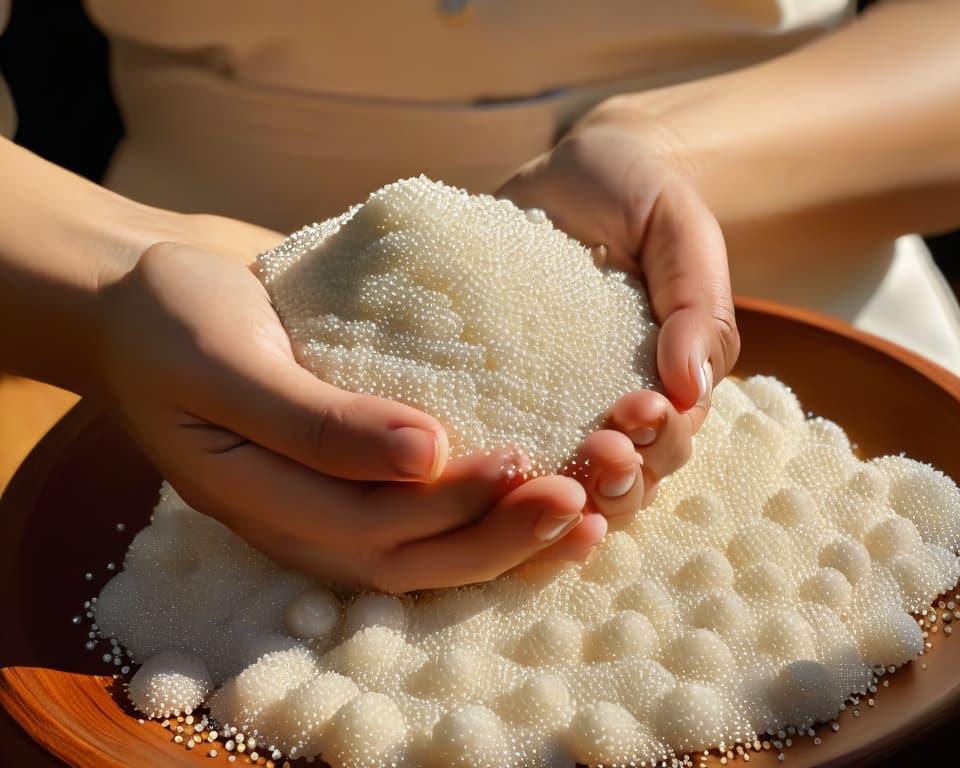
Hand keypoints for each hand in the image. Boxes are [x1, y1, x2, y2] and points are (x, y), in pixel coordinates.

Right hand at [96, 236, 602, 592]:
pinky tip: (548, 474)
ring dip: (512, 533)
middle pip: (421, 555)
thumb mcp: (227, 362)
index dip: (458, 508)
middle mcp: (310, 519)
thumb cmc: (172, 320)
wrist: (143, 294)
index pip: (380, 531)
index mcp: (272, 507)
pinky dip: (489, 499)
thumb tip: (426, 456)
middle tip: (584, 494)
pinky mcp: (357, 462)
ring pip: (435, 544)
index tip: (528, 464)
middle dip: (506, 534)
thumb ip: (316, 420)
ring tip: (592, 505)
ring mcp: (333, 496)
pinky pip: (428, 499)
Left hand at [498, 100, 739, 519]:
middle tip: (596, 446)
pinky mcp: (498, 392)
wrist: (570, 172)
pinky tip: (478, 462)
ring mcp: (553, 407)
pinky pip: (498, 442)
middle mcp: (612, 408)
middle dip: (617, 476)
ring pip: (563, 480)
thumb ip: (696, 302)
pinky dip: (493, 468)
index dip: (661, 440)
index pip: (672, 439)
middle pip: (623, 479)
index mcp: (667, 384)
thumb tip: (689, 385)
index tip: (640, 409)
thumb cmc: (639, 196)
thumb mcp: (680, 229)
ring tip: (540, 466)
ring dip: (561, 485)